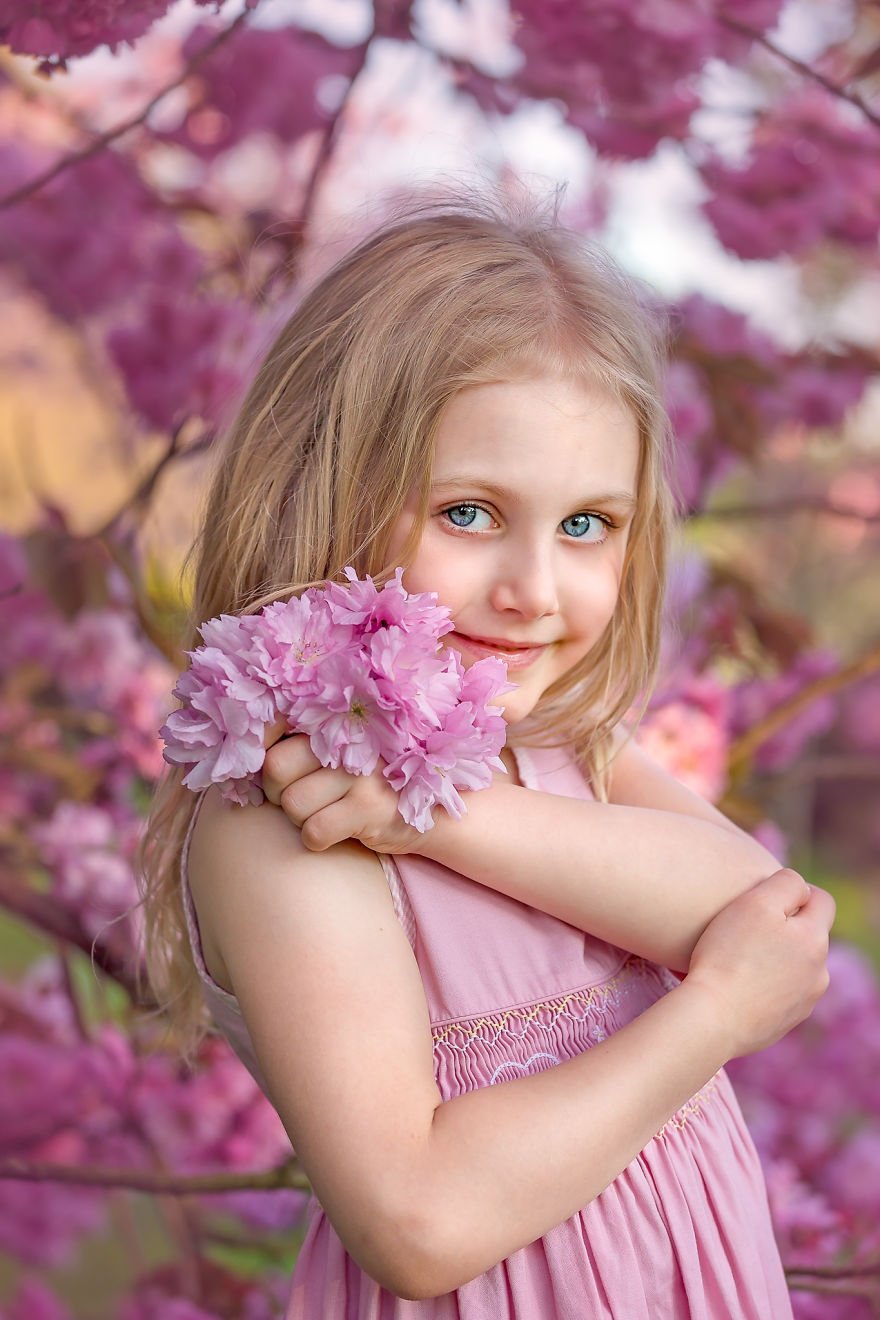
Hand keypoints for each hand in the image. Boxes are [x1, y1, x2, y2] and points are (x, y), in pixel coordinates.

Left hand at [261, 731, 426, 854]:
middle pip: (275, 768)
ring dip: (301, 819)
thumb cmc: (373, 782)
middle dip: (277, 792)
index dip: (258, 745)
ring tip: (326, 813)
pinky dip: (318, 839)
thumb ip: (307, 742)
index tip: (266, 765)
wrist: (435, 810)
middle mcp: (349, 738)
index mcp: (337, 718)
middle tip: (301, 797)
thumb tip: (244, 751)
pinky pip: (314, 831)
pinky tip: (338, 831)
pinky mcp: (370, 807)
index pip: (275, 722)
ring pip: (292, 804)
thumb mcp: (346, 752)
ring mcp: (360, 772)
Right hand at [684, 868, 834, 1057]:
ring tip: (742, 958)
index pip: (822, 900)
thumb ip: (787, 884)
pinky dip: (769, 984)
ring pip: (798, 965)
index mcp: (814, 938)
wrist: (714, 1017)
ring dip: (779, 956)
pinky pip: (784, 992)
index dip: (797, 891)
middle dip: (786, 926)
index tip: (768, 896)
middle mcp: (819, 971)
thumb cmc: (729, 955)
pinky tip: (741, 985)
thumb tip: (802, 888)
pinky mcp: (787, 1020)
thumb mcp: (756, 903)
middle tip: (747, 926)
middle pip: (809, 934)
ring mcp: (805, 1000)